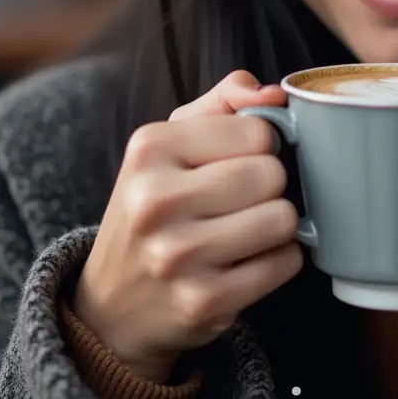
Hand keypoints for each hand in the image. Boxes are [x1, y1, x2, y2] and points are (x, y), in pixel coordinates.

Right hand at [71, 71, 302, 382]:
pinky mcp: (203, 301)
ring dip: (278, 225)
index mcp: (150, 149)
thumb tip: (272, 94)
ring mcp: (177, 255)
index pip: (256, 130)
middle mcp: (154, 201)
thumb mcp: (170, 144)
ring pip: (283, 219)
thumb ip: (223, 102)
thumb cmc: (156, 208)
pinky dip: (278, 261)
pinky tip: (246, 262)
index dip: (262, 145)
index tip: (240, 161)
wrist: (113, 304)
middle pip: (271, 174)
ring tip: (246, 230)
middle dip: (271, 186)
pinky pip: (284, 263)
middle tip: (244, 200)